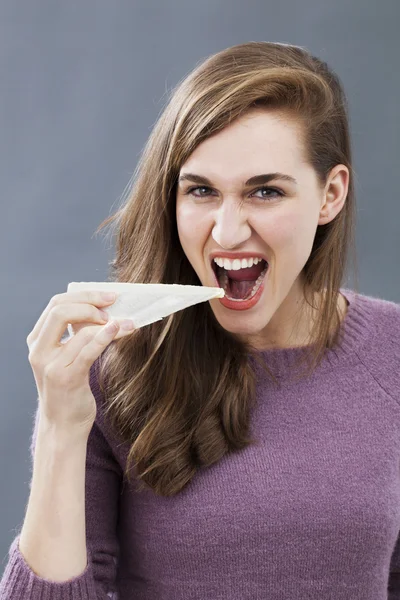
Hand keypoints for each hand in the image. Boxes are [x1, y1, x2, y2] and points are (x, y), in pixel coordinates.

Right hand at [26, 290, 134, 431]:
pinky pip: (88, 351)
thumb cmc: (69, 388)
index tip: (108, 297)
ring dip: (108, 322)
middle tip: (114, 304)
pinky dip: (105, 337)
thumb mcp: (66, 356)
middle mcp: (39, 350)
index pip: (56, 304)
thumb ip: (75, 334)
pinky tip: (119, 330)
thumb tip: (103, 308)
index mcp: (37, 340)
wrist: (62, 426)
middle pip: (60, 310)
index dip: (83, 296)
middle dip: (90, 301)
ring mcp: (51, 365)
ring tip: (128, 323)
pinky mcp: (67, 378)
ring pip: (80, 330)